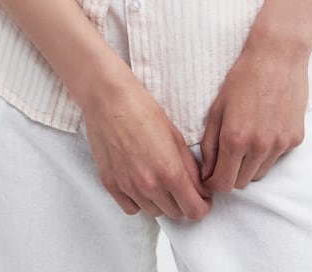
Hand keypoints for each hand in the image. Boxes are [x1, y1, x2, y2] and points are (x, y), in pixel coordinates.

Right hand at [80, 69, 213, 220]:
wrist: (108, 99)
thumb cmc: (142, 109)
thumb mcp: (175, 135)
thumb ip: (189, 166)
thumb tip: (199, 187)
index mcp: (170, 171)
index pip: (194, 210)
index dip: (202, 206)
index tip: (203, 199)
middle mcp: (149, 185)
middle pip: (175, 213)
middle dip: (183, 202)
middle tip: (182, 186)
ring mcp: (128, 187)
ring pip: (154, 212)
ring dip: (162, 202)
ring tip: (160, 180)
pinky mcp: (111, 185)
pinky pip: (131, 208)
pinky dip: (140, 201)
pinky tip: (141, 184)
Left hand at [198, 38, 309, 193]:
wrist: (278, 56)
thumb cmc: (243, 77)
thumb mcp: (218, 108)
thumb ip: (210, 144)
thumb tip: (207, 173)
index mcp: (235, 139)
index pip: (222, 184)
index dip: (213, 183)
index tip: (210, 176)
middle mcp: (259, 147)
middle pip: (240, 183)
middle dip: (230, 174)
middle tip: (226, 155)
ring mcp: (280, 145)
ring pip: (259, 174)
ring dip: (249, 165)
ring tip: (246, 138)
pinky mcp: (296, 139)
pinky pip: (277, 158)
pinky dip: (268, 152)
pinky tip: (264, 128)